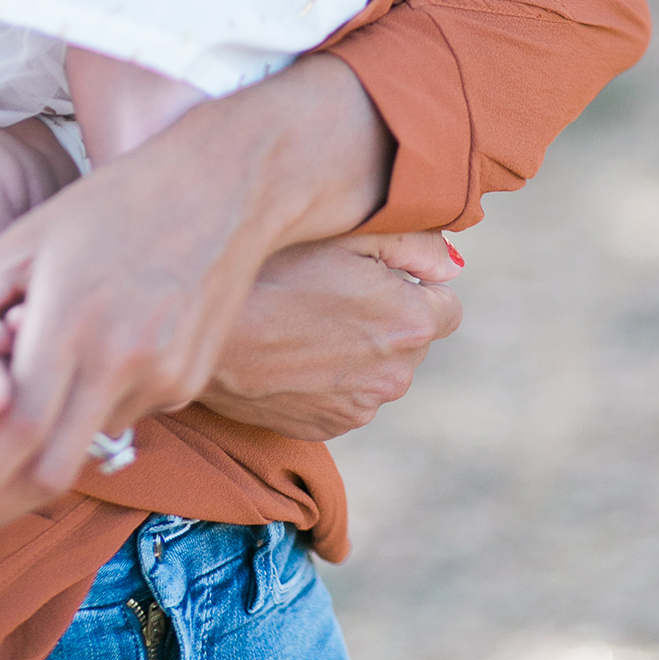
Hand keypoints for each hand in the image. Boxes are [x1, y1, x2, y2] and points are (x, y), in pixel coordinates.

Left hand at [0, 55, 393, 530]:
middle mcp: (123, 360)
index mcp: (72, 320)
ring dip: (49, 440)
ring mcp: (165, 376)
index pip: (14, 431)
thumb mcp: (27, 235)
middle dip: (0, 497)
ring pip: (88, 443)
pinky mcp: (191, 382)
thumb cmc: (114, 201)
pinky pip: (126, 417)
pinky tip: (87, 364)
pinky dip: (93, 409)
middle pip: (51, 468)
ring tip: (26, 393)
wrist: (225, 183)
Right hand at [199, 232, 462, 440]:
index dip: (412, 282)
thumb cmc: (271, 267)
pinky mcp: (327, 428)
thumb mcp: (346, 231)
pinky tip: (289, 347)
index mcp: (411, 323)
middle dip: (385, 313)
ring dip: (357, 345)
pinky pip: (346, 394)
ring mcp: (361, 407)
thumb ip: (414, 243)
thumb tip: (453, 265)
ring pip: (378, 367)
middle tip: (329, 287)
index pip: (446, 304)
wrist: (205, 335)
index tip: (374, 271)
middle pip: (411, 336)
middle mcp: (397, 375)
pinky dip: (329, 373)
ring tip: (302, 317)